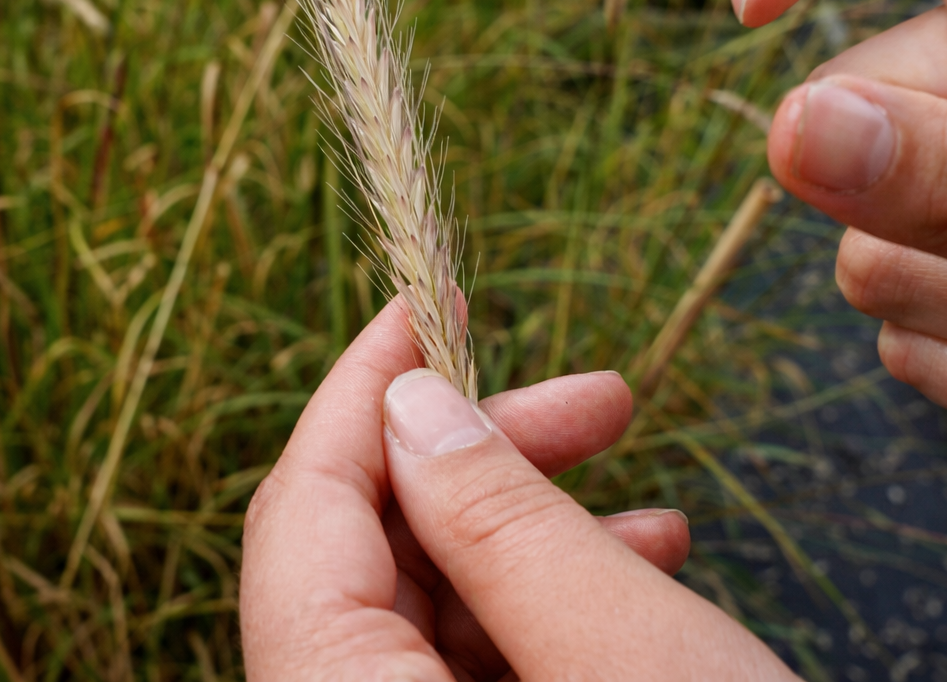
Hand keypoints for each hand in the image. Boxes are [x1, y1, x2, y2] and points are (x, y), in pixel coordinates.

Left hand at [241, 300, 798, 680]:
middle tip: (599, 395)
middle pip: (365, 558)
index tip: (431, 303)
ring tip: (647, 499)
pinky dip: (553, 608)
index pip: (299, 517)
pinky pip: (479, 673)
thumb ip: (496, 520)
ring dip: (533, 533)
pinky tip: (643, 568)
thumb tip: (410, 404)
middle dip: (481, 460)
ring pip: (430, 614)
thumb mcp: (619, 654)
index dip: (362, 392)